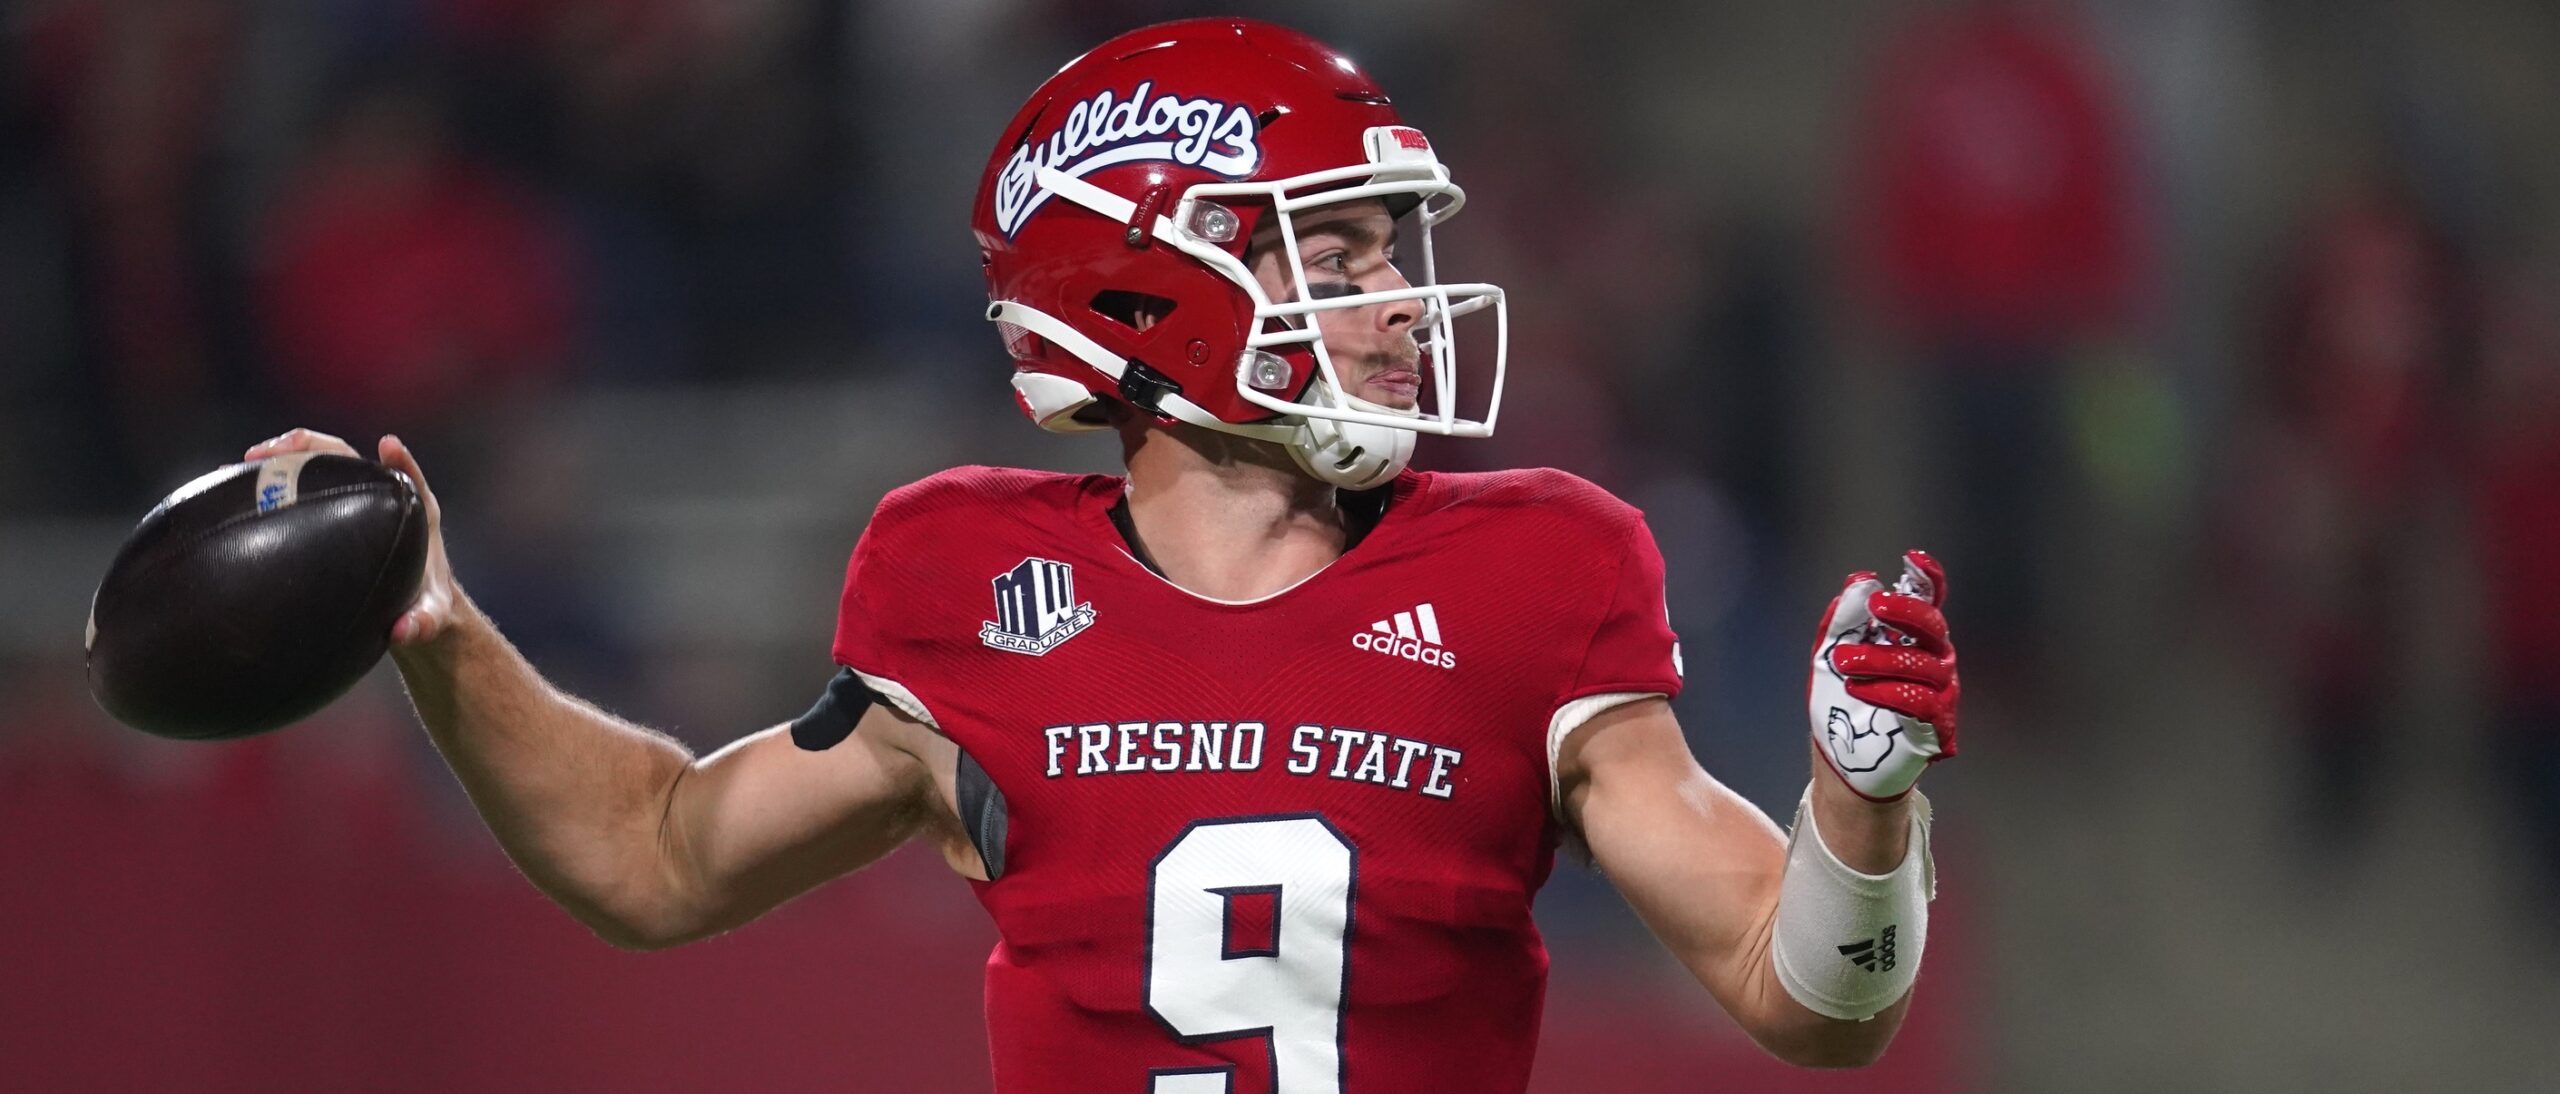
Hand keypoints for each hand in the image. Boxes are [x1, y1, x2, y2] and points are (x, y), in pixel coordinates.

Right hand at [243, 428, 460, 647]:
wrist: (410, 604)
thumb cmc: (424, 605)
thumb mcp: (429, 617)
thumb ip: (423, 624)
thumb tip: (403, 632)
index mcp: (417, 513)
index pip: (409, 478)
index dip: (401, 460)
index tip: (387, 446)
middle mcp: (384, 498)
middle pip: (352, 459)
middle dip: (315, 446)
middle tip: (274, 451)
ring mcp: (355, 499)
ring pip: (322, 465)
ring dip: (286, 456)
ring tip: (247, 461)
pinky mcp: (332, 509)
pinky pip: (304, 486)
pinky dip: (275, 481)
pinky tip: (239, 487)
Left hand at [1807, 550, 1958, 801]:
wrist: (1841, 759)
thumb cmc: (1841, 704)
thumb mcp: (1831, 655)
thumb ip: (1844, 620)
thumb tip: (1858, 580)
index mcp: (1912, 638)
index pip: (1929, 601)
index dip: (1928, 578)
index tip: (1912, 559)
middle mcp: (1933, 659)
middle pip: (1933, 626)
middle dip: (1905, 611)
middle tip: (1874, 605)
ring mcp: (1940, 692)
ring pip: (1922, 664)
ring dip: (1880, 658)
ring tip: (1843, 660)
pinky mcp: (1937, 725)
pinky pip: (1921, 702)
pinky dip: (1887, 692)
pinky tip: (1858, 689)